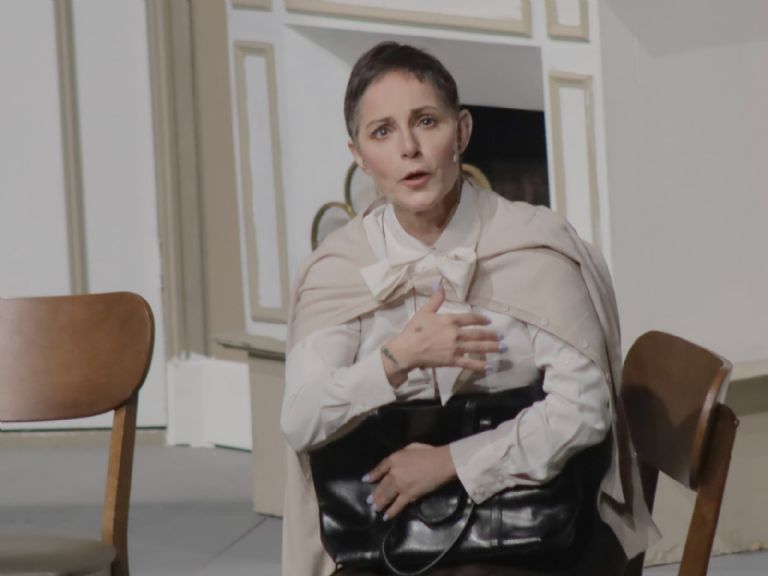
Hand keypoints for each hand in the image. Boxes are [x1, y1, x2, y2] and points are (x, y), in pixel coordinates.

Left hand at [364, 443, 456, 520]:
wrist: (441, 463)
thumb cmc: (429, 452)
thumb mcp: (411, 447)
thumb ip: (402, 455)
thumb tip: (399, 461)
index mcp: (394, 459)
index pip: (380, 468)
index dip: (372, 474)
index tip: (366, 480)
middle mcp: (394, 473)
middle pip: (382, 485)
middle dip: (374, 494)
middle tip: (369, 501)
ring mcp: (400, 485)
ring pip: (386, 497)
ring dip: (379, 504)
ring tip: (375, 509)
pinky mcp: (409, 495)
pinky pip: (397, 505)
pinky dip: (391, 512)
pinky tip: (386, 517)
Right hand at [382, 284, 503, 384]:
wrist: (407, 350)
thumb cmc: (414, 330)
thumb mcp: (424, 311)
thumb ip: (435, 299)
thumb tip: (439, 283)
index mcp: (450, 320)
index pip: (470, 318)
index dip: (481, 319)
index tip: (488, 321)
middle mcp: (455, 333)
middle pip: (477, 334)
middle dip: (491, 335)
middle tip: (501, 337)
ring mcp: (455, 348)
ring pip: (477, 347)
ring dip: (491, 347)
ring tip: (501, 348)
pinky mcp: (452, 360)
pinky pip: (468, 363)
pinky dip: (479, 365)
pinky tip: (489, 366)